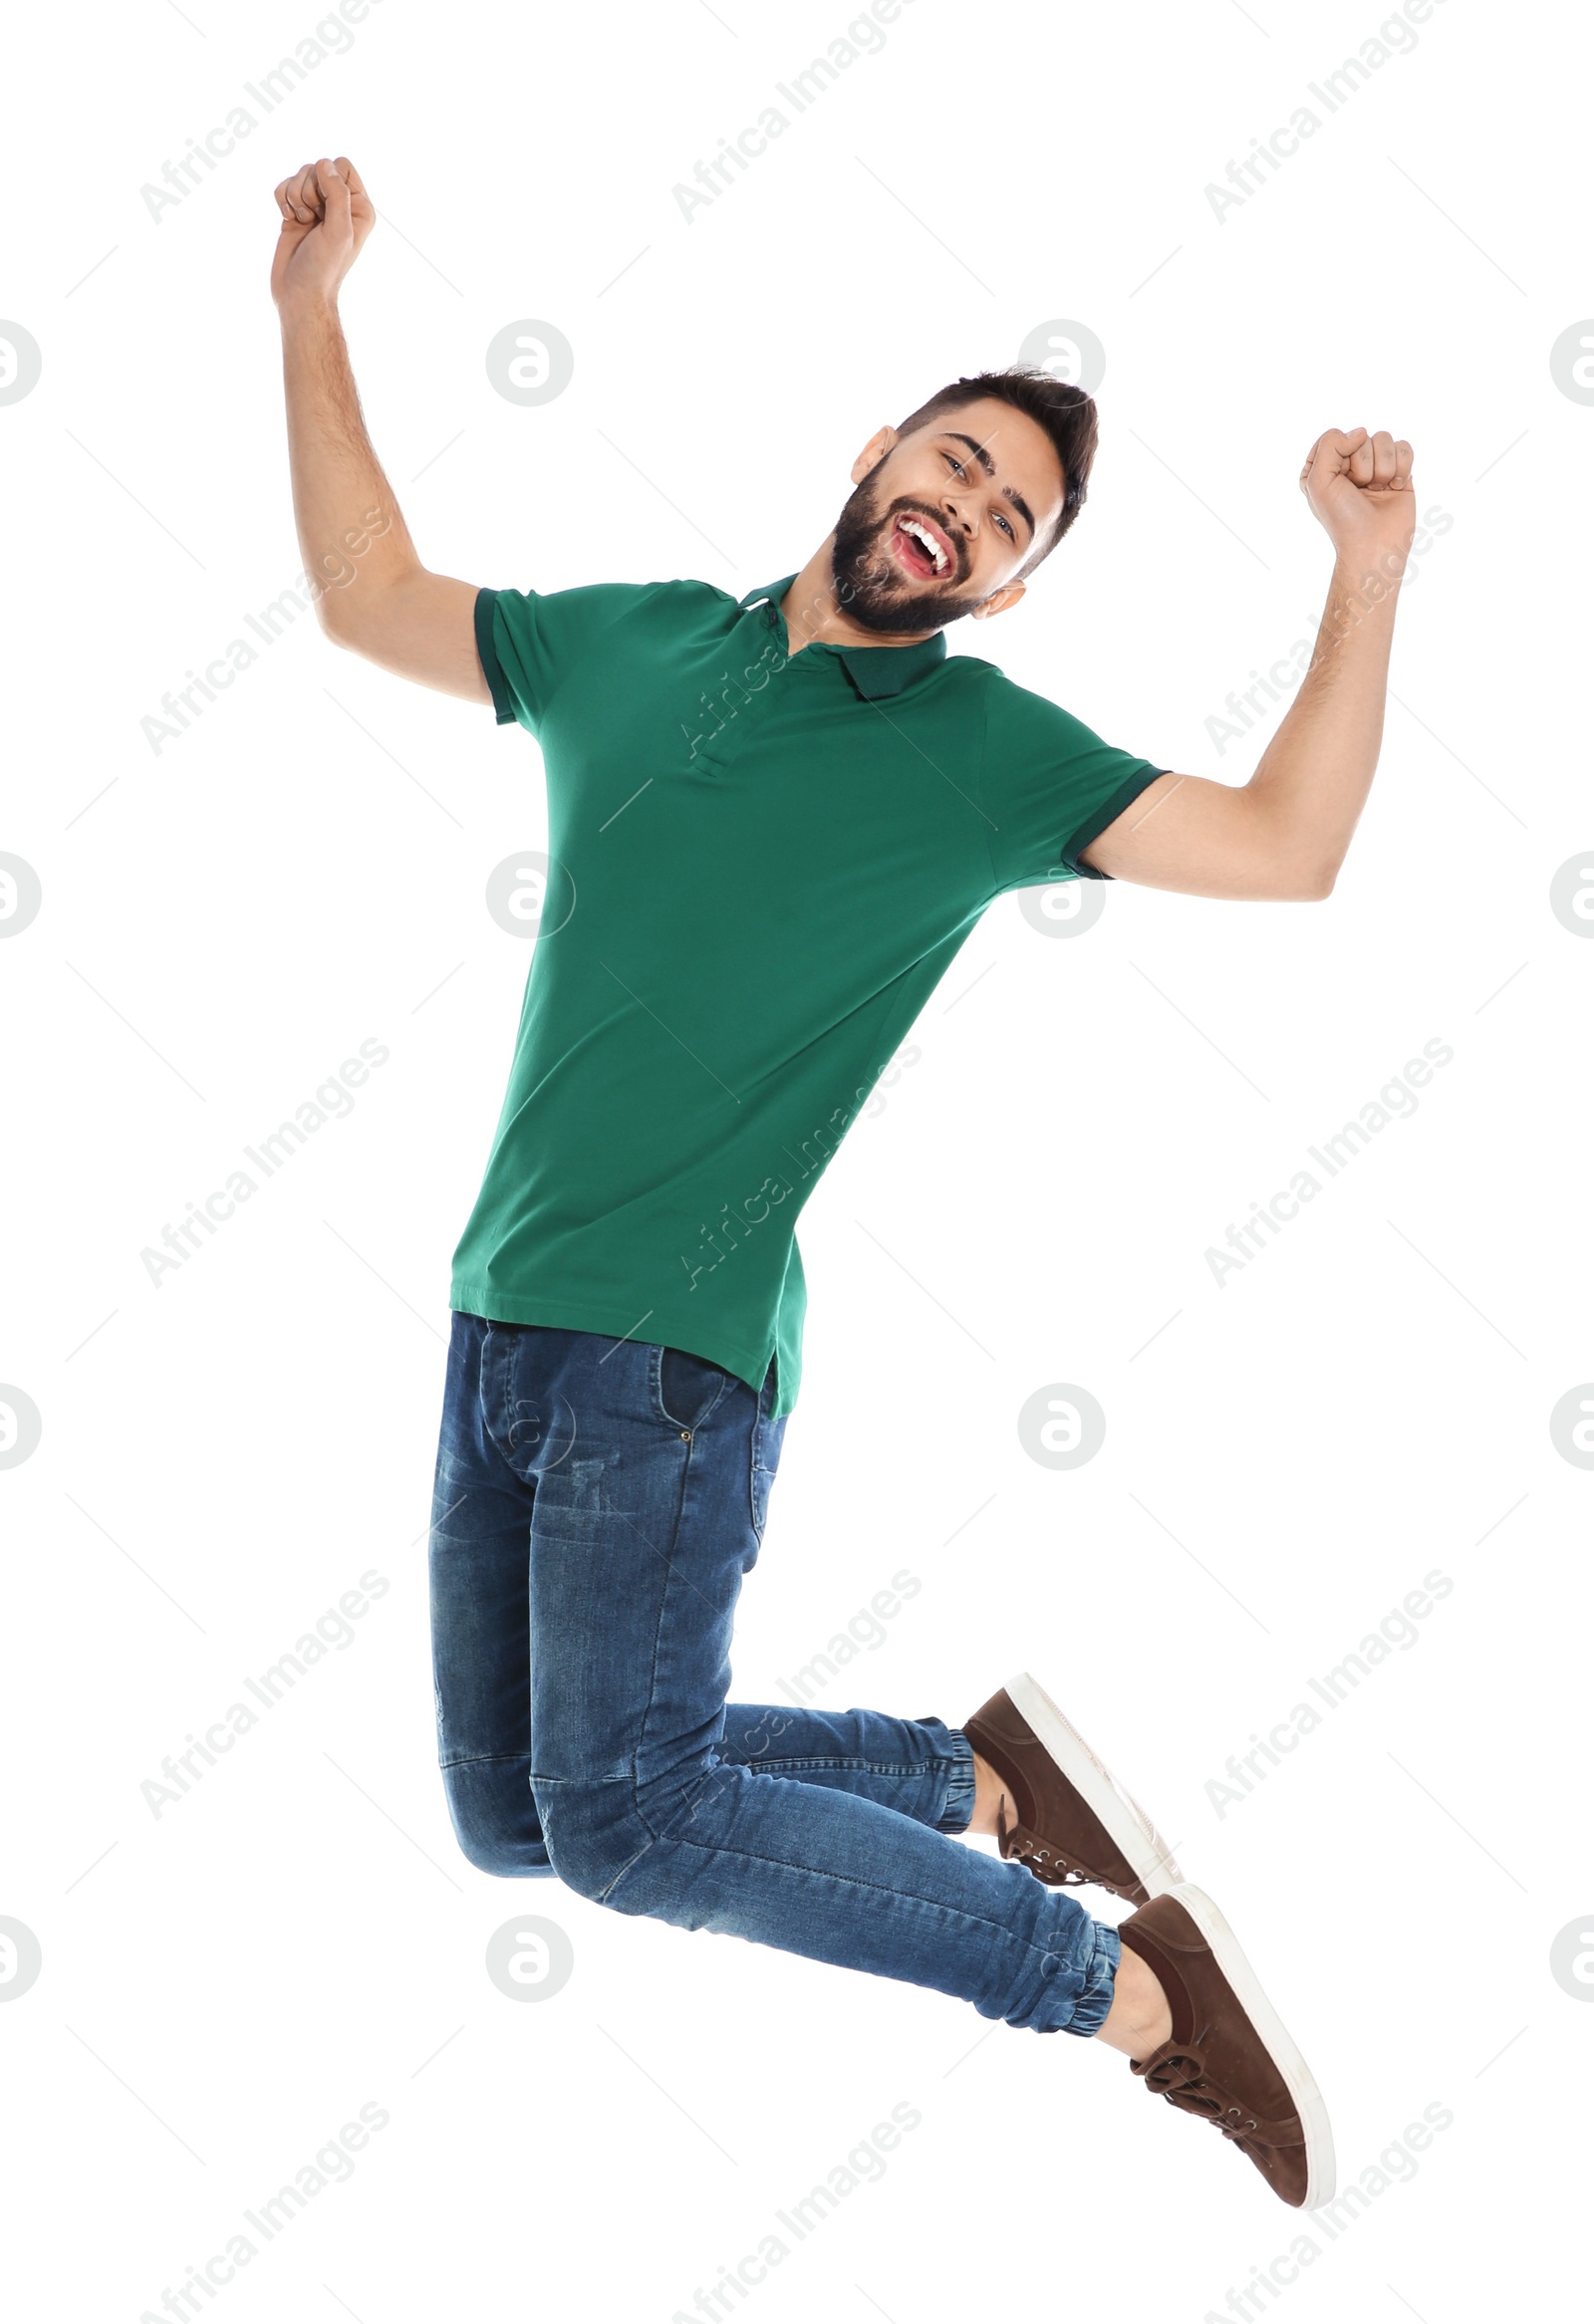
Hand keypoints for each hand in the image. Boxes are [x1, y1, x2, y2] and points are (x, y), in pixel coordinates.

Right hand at [270, 156, 375, 311]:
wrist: (299, 293)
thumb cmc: (323, 267)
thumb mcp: (339, 231)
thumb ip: (338, 194)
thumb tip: (325, 164)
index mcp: (359, 207)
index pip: (342, 166)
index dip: (328, 181)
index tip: (326, 209)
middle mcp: (340, 204)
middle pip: (318, 168)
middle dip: (309, 190)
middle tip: (312, 219)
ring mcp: (317, 208)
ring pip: (299, 175)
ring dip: (294, 196)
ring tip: (300, 222)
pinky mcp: (296, 212)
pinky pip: (284, 186)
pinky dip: (282, 199)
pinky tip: (287, 219)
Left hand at [1298, 426, 1415, 575]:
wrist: (1375, 546)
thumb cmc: (1343, 519)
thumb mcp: (1318, 482)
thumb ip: (1329, 446)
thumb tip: (1361, 432)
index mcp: (1323, 466)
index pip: (1335, 436)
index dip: (1341, 458)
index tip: (1341, 482)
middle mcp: (1349, 464)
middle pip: (1362, 436)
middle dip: (1363, 466)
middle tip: (1361, 491)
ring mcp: (1375, 467)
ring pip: (1385, 439)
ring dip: (1383, 469)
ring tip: (1377, 491)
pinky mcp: (1399, 471)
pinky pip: (1404, 448)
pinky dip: (1402, 468)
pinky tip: (1395, 487)